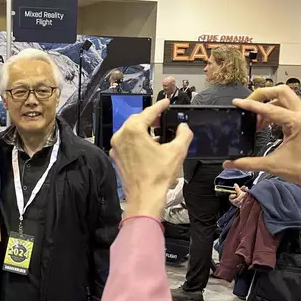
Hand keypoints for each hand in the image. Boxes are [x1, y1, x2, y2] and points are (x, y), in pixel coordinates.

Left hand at [110, 99, 192, 218]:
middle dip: (150, 118)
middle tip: (162, 118)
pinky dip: (137, 141)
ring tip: (158, 133)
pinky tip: (149, 146)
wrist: (144, 198)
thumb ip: (184, 134)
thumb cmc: (158, 176)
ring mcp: (116, 148)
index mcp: (133, 131)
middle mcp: (121, 136)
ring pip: (130, 131)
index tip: (166, 102)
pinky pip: (126, 143)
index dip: (160, 106)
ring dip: (144, 129)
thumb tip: (184, 128)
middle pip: (137, 120)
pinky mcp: (116, 158)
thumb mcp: (177, 152)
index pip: (149, 112)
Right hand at [224, 86, 300, 219]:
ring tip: (256, 118)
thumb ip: (247, 163)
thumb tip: (229, 163)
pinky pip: (288, 106)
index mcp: (298, 122)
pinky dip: (275, 109)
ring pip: (285, 97)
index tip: (237, 102)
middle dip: (262, 94)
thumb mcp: (271, 165)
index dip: (250, 105)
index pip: (269, 109)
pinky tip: (265, 123)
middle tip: (248, 103)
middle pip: (281, 91)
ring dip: (268, 102)